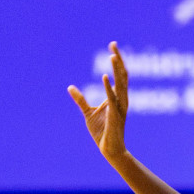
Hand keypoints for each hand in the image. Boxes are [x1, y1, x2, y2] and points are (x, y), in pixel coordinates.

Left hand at [67, 42, 128, 161]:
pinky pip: (112, 99)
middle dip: (118, 59)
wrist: (109, 149)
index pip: (120, 74)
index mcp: (118, 97)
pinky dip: (108, 87)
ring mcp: (120, 107)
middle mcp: (122, 100)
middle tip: (113, 44)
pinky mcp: (115, 115)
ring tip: (112, 56)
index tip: (112, 45)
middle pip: (123, 75)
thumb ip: (80, 99)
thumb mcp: (88, 112)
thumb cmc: (102, 132)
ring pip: (121, 84)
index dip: (117, 60)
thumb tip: (69, 87)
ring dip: (116, 70)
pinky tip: (104, 76)